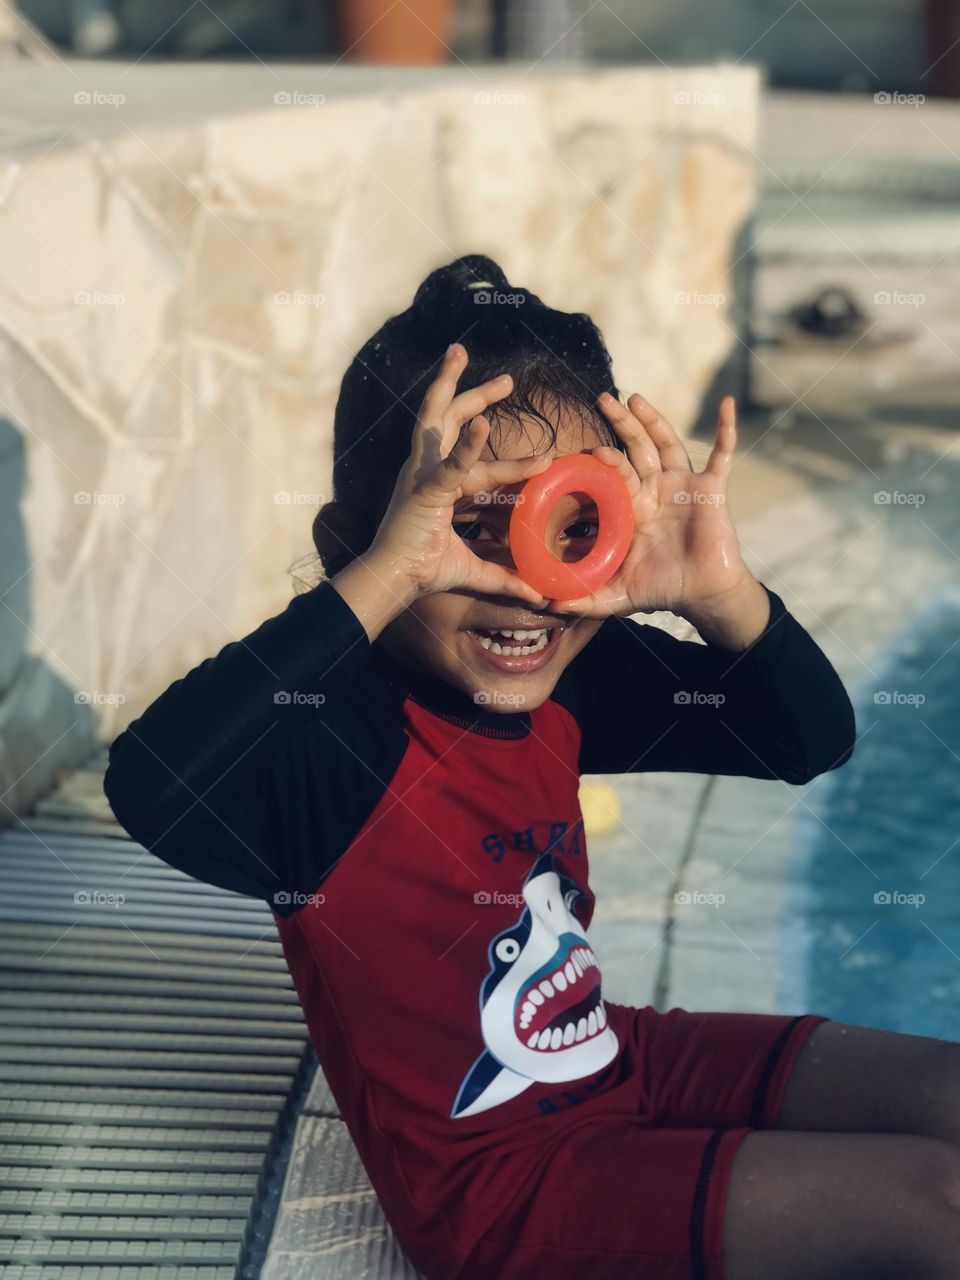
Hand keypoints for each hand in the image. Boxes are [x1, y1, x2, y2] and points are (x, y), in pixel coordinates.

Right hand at [365, 343, 551, 606]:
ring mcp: (421, 474)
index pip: (472, 456)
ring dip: (450, 384)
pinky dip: (467, 446)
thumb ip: (507, 579)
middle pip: (447, 418)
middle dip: (474, 393)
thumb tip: (541, 596)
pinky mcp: (424, 490)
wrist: (394, 582)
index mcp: (437, 484)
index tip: (534, 446)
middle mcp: (425, 470)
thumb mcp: (475, 570)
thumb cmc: (423, 573)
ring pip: (436, 418)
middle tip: (509, 379)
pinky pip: (450, 465)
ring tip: (460, 351)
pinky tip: (485, 423)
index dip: (499, 446)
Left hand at [548, 391, 756, 623]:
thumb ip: (585, 599)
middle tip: (602, 399)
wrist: (703, 594)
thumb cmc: (662, 590)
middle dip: (621, 424)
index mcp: (633, 506)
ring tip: (635, 397)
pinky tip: (726, 404)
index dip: (602, 460)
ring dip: (654, 419)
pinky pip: (723, 453)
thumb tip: (548, 606)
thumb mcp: (618, 595)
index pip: (614, 474)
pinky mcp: (712, 487)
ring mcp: (683, 485)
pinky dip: (726, 429)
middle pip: (636, 448)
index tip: (584, 448)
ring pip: (667, 443)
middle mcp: (656, 489)